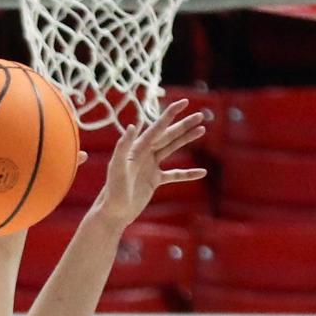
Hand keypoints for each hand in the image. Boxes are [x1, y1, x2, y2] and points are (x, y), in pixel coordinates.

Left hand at [97, 99, 206, 224]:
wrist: (114, 212)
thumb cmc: (113, 190)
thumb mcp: (117, 168)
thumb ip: (123, 147)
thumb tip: (132, 125)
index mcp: (137, 148)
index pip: (157, 128)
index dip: (170, 115)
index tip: (184, 103)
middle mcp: (144, 154)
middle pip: (168, 135)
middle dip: (184, 125)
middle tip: (200, 115)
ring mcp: (150, 166)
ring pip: (172, 149)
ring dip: (186, 139)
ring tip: (202, 130)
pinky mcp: (154, 180)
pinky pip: (175, 175)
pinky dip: (188, 174)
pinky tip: (202, 172)